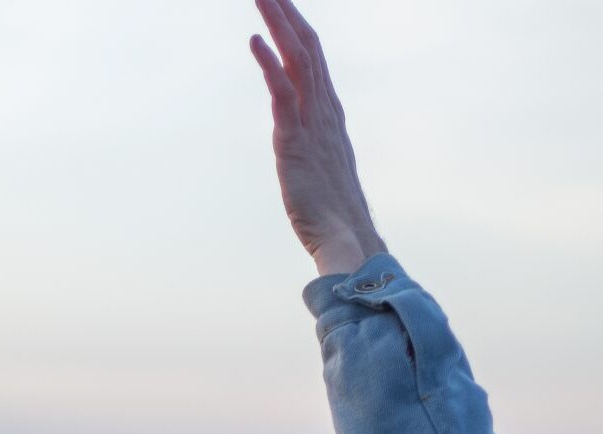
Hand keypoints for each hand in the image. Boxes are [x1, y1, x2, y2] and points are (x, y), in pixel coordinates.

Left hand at [248, 0, 384, 275]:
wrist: (348, 240)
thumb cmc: (336, 213)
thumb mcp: (323, 169)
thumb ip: (314, 149)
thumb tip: (306, 148)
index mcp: (330, 115)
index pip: (314, 59)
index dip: (298, 28)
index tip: (283, 4)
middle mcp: (324, 111)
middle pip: (307, 49)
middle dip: (288, 14)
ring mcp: (312, 124)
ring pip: (297, 61)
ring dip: (279, 25)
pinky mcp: (295, 143)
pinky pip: (284, 94)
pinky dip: (270, 65)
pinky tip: (255, 41)